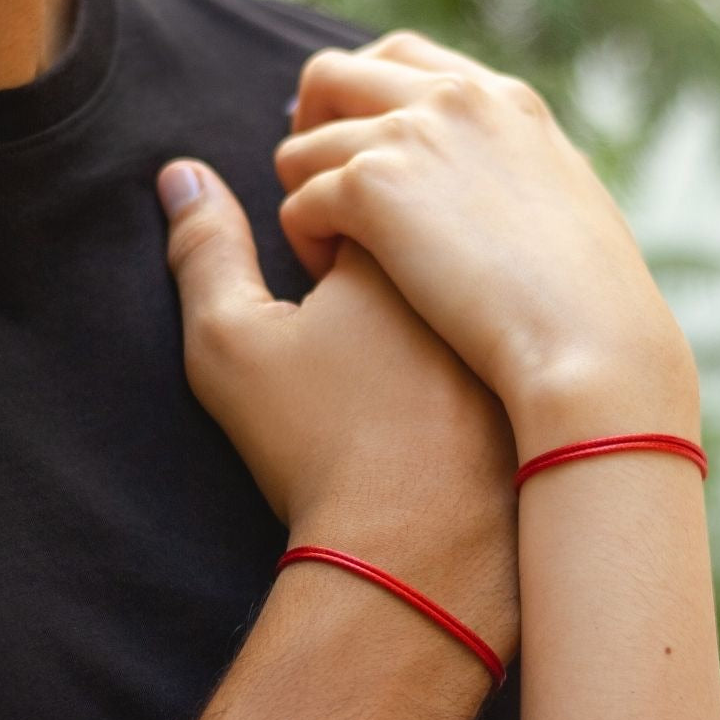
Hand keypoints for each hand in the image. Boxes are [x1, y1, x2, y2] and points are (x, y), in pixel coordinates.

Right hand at [158, 159, 518, 663]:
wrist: (415, 546)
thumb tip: (182, 173)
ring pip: (462, 296)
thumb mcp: (233, 344)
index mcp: (395, 244)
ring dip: (431, 322)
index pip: (358, 203)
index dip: (326, 259)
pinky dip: (472, 363)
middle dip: (386, 282)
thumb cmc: (318, 444)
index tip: (322, 321)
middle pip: (418, 245)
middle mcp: (468, 272)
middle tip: (363, 366)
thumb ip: (205, 251)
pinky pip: (502, 346)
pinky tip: (446, 414)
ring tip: (400, 394)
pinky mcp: (537, 380)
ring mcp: (510, 328)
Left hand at [273, 31, 698, 453]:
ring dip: (304, 194)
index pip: (403, 59)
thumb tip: (498, 194)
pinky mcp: (373, 189)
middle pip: (334, 76)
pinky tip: (329, 280)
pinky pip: (299, 202)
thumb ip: (522, 177)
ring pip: (303, 144)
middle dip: (311, 127)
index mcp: (504, 101)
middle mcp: (453, 101)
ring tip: (329, 252)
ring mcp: (410, 137)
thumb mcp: (571, 208)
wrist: (590, 340)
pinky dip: (303, 241)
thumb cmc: (593, 304)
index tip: (354, 145)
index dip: (361, 98)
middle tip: (317, 187)